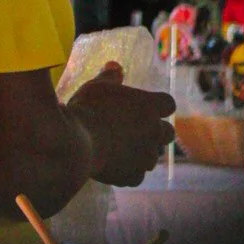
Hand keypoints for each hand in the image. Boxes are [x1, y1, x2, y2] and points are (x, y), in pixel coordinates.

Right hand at [66, 62, 174, 188]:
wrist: (75, 143)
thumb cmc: (87, 109)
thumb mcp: (97, 86)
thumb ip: (110, 77)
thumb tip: (115, 66)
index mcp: (151, 106)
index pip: (168, 104)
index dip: (157, 105)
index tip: (144, 105)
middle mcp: (155, 132)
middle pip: (167, 132)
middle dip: (155, 131)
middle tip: (134, 128)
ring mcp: (146, 156)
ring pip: (153, 156)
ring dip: (142, 152)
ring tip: (119, 147)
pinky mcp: (134, 176)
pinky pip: (137, 174)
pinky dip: (128, 170)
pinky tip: (112, 164)